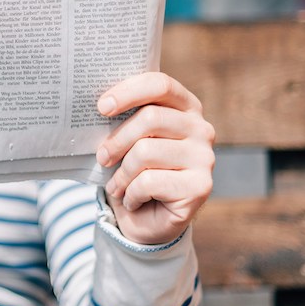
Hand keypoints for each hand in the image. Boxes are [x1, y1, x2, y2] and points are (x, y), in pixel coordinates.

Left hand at [96, 72, 214, 245]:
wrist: (147, 221)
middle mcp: (201, 128)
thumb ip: (123, 118)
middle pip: (150, 118)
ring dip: (122, 174)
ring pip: (146, 152)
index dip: (129, 92)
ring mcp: (205, 158)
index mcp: (185, 107)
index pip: (160, 84)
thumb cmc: (134, 171)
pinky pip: (150, 181)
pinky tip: (132, 200)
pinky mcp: (201, 186)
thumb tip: (99, 105)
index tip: (102, 107)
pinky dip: (131, 194)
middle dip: (117, 140)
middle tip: (102, 158)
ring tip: (117, 185)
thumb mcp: (127, 140)